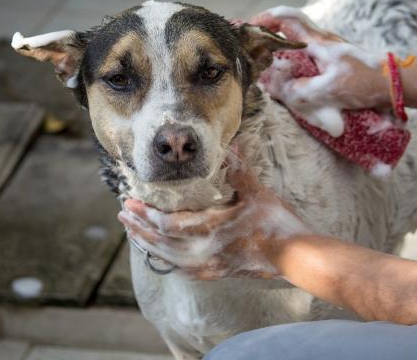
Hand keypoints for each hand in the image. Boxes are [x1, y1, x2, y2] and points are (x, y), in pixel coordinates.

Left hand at [117, 156, 311, 279]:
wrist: (294, 258)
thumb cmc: (277, 224)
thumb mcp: (257, 193)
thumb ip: (239, 170)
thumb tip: (233, 143)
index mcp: (211, 229)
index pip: (167, 224)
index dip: (146, 214)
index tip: (130, 202)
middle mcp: (204, 252)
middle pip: (160, 242)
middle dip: (139, 227)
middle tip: (122, 214)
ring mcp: (208, 266)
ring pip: (167, 258)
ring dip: (148, 243)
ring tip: (133, 231)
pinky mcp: (215, 274)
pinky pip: (181, 269)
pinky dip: (165, 259)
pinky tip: (161, 254)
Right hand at [251, 6, 389, 134]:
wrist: (395, 84)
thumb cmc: (367, 82)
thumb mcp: (332, 90)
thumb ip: (302, 91)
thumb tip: (279, 90)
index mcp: (319, 42)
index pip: (288, 19)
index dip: (265, 20)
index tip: (249, 28)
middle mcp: (321, 42)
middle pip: (288, 30)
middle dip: (267, 37)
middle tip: (251, 50)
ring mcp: (327, 52)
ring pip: (296, 47)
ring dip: (279, 54)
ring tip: (264, 68)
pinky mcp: (332, 64)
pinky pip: (305, 61)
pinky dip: (292, 67)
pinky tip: (288, 81)